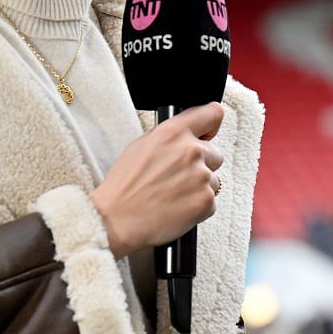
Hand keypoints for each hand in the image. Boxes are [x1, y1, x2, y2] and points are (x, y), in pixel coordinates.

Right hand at [89, 103, 225, 257]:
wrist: (116, 220)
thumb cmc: (124, 186)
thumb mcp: (140, 146)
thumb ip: (170, 137)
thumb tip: (187, 135)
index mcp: (174, 132)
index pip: (213, 113)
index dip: (212, 125)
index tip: (209, 133)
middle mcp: (191, 150)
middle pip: (216, 153)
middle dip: (202, 164)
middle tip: (179, 177)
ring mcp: (201, 176)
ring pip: (213, 180)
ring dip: (199, 187)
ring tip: (173, 195)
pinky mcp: (205, 201)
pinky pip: (211, 202)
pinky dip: (198, 207)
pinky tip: (177, 207)